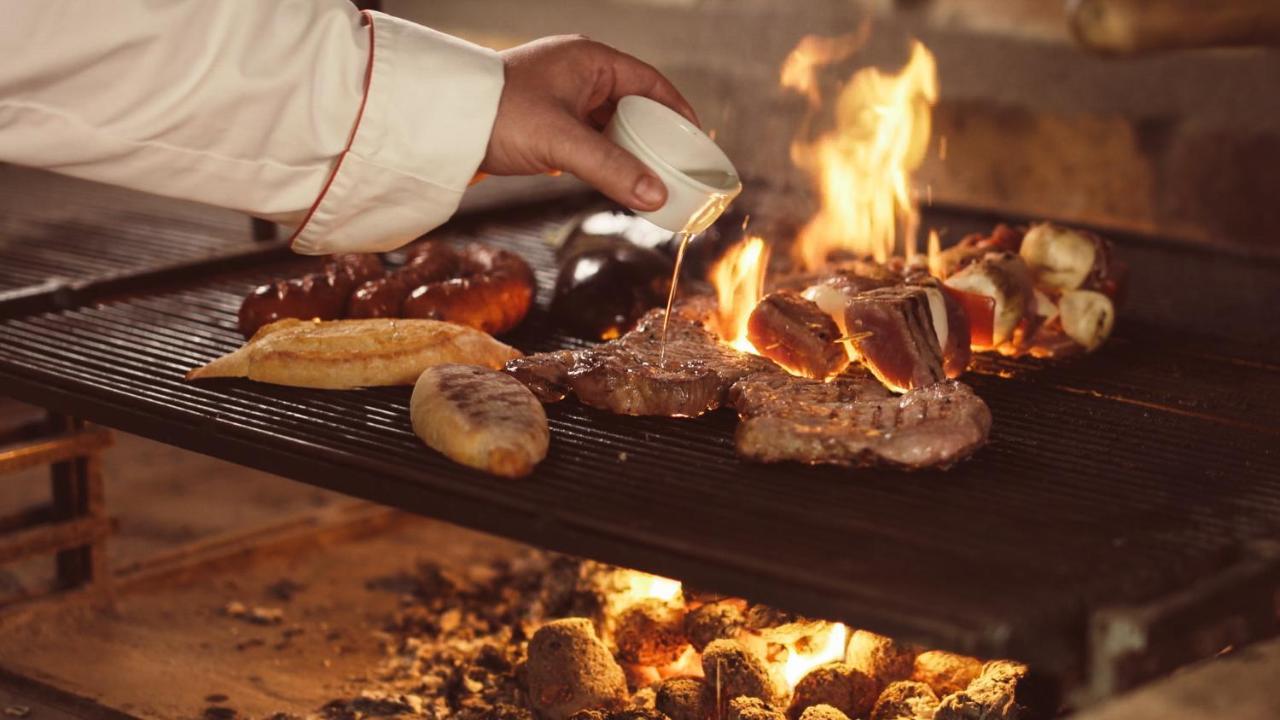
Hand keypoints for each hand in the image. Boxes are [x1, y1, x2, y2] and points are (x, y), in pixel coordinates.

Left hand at [481, 35, 698, 211]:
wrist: (440, 123)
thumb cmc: (496, 115)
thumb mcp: (562, 144)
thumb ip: (612, 169)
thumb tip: (656, 196)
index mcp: (590, 61)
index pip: (650, 83)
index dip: (677, 111)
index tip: (695, 141)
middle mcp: (578, 73)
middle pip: (632, 106)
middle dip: (653, 137)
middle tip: (674, 167)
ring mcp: (560, 97)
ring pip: (608, 125)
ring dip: (626, 150)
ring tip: (647, 178)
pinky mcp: (543, 120)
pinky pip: (586, 138)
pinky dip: (602, 157)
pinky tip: (611, 178)